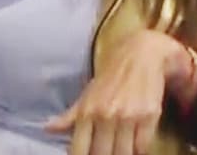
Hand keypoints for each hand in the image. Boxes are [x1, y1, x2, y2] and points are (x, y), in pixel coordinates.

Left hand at [46, 30, 196, 154]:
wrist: (141, 53)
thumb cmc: (111, 76)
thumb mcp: (88, 93)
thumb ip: (70, 115)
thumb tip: (47, 129)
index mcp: (87, 111)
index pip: (79, 150)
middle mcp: (106, 115)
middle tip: (104, 151)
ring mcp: (128, 116)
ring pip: (123, 154)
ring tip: (119, 150)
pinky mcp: (149, 116)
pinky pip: (142, 146)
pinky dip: (138, 150)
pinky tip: (134, 147)